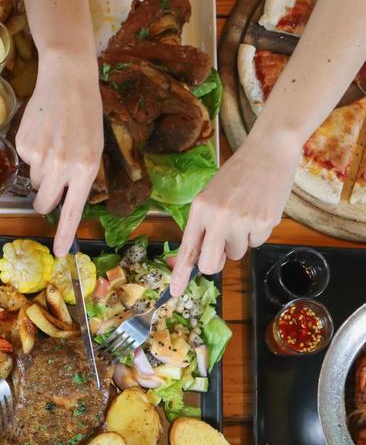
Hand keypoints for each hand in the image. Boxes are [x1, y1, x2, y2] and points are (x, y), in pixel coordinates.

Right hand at [15, 48, 102, 255]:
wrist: (67, 79)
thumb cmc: (86, 114)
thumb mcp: (94, 148)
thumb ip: (81, 176)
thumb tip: (64, 200)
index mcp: (85, 169)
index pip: (72, 211)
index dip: (64, 235)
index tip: (60, 254)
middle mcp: (62, 166)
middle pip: (44, 202)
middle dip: (45, 199)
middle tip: (52, 179)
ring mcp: (40, 156)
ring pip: (35, 181)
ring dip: (42, 170)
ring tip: (54, 142)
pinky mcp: (24, 145)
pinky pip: (26, 162)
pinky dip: (32, 152)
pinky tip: (43, 132)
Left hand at [170, 133, 296, 295]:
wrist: (269, 151)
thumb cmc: (237, 175)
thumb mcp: (210, 196)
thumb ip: (202, 225)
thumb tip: (192, 257)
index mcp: (200, 209)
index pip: (187, 248)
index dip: (180, 273)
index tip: (176, 293)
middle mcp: (218, 217)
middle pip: (211, 263)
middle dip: (215, 263)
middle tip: (222, 250)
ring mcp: (243, 221)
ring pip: (236, 254)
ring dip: (240, 240)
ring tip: (245, 213)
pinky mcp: (265, 223)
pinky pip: (257, 243)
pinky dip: (258, 232)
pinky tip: (260, 210)